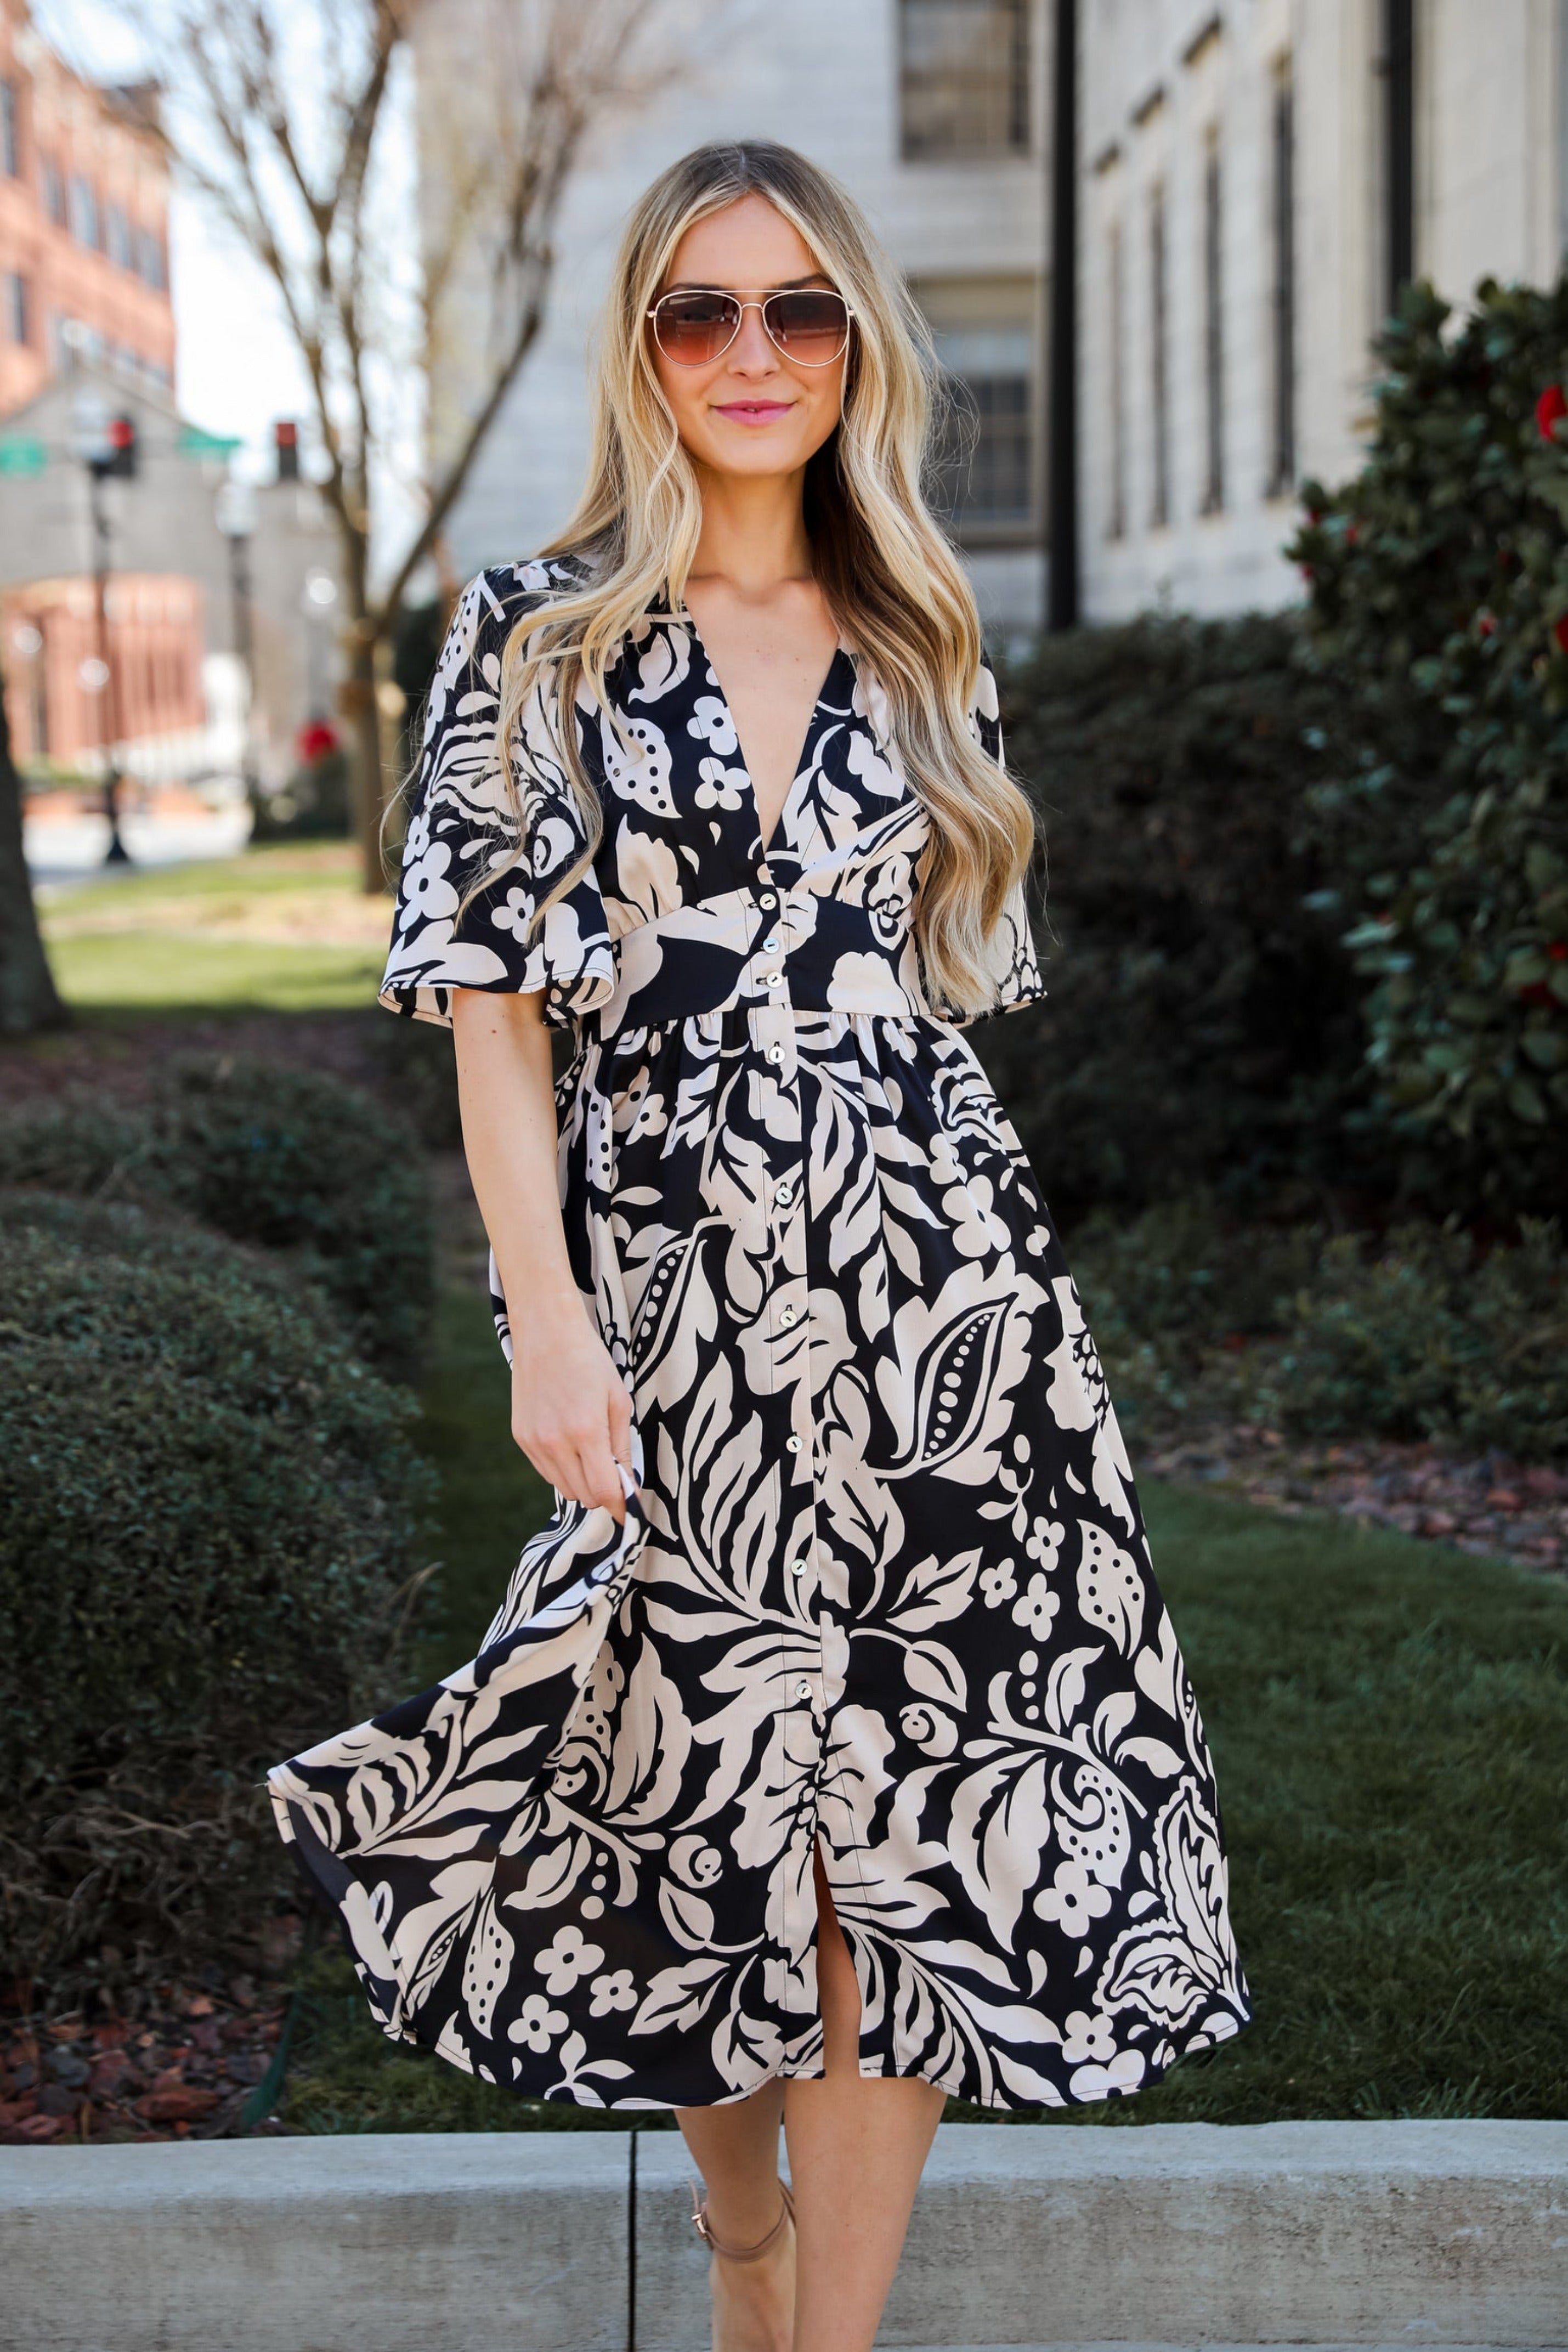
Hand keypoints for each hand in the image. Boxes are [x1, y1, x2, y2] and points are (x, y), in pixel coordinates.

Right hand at [511, 1296, 635, 1522]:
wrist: (546, 1331)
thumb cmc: (589, 1361)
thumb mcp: (618, 1400)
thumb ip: (622, 1446)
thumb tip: (628, 1486)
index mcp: (586, 1432)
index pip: (605, 1491)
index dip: (621, 1507)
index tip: (631, 1512)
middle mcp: (555, 1442)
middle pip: (584, 1495)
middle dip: (604, 1493)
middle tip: (615, 1475)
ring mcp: (534, 1442)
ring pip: (564, 1488)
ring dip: (583, 1483)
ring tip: (592, 1455)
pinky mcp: (521, 1438)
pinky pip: (546, 1472)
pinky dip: (563, 1470)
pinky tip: (571, 1445)